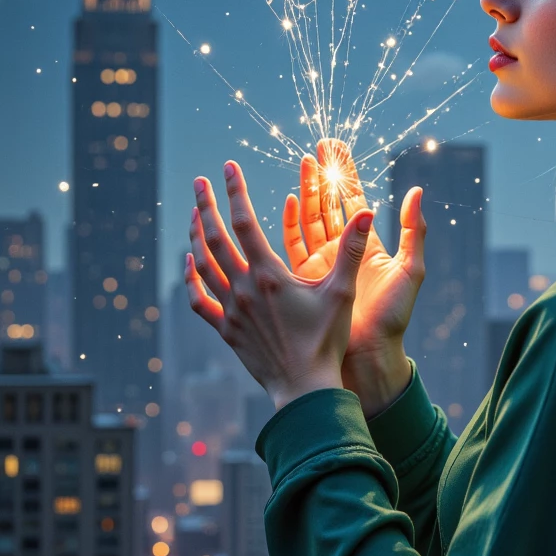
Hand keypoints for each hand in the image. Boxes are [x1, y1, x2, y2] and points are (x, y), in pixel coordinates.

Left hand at [185, 160, 373, 410]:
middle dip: (206, 206)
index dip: (235, 191)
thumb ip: (351, 250)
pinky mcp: (227, 330)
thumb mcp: (343, 292)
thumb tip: (367, 212)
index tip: (227, 167)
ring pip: (203, 266)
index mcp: (269, 275)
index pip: (245, 222)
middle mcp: (243, 289)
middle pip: (215, 239)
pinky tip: (187, 264)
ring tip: (193, 215)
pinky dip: (190, 279)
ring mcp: (231, 310)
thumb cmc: (327, 341)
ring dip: (195, 237)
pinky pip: (199, 300)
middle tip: (198, 182)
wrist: (305, 388)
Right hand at [281, 138, 426, 376]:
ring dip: (306, 192)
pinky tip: (289, 202)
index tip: (337, 149)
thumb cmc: (392, 318)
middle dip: (322, 176)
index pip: (356, 201)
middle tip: (316, 148)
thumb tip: (416, 191)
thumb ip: (413, 231)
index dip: (347, 175)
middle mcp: (344, 253)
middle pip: (330, 205)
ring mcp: (322, 266)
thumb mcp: (410, 270)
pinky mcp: (304, 281)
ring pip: (311, 220)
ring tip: (302, 164)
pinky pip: (294, 246)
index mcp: (369, 247)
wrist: (367, 356)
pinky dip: (290, 224)